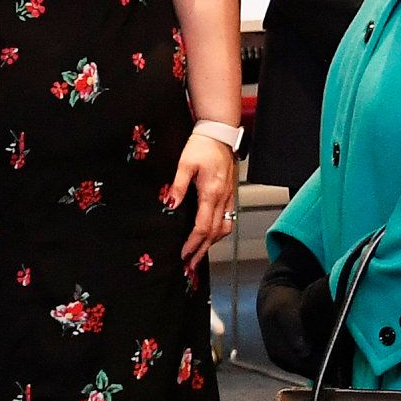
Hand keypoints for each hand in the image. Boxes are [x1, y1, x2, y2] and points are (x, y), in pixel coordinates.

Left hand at [169, 130, 241, 268]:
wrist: (220, 133)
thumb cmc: (202, 146)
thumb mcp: (185, 163)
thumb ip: (177, 186)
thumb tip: (170, 204)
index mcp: (211, 193)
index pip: (203, 226)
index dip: (193, 243)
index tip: (183, 254)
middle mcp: (223, 198)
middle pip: (214, 233)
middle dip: (201, 251)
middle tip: (189, 266)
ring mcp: (229, 197)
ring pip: (224, 228)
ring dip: (211, 244)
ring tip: (198, 256)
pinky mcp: (230, 194)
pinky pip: (228, 219)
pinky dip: (219, 232)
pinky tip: (210, 238)